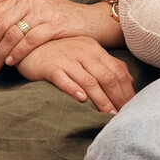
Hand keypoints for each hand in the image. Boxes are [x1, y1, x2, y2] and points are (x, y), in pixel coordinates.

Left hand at [0, 0, 106, 73]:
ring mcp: (42, 13)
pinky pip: (29, 41)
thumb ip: (13, 1)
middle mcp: (31, 2)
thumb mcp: (37, 4)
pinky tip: (11, 63)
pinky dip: (17, 53)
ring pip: (11, 35)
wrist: (90, 20)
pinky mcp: (54, 25)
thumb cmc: (61, 15)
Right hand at [14, 35, 133, 112]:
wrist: (28, 44)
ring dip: (101, 100)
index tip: (132, 106)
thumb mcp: (86, 53)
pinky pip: (63, 78)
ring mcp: (66, 58)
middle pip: (106, 76)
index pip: (116, 70)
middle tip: (123, 115)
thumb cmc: (60, 53)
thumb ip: (107, 64)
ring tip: (108, 115)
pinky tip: (81, 100)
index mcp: (94, 49)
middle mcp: (82, 52)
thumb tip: (129, 78)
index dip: (126, 90)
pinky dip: (73, 89)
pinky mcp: (49, 66)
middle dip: (117, 97)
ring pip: (89, 80)